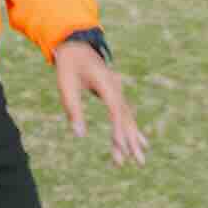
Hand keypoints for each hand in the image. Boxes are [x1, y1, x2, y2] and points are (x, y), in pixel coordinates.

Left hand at [54, 41, 147, 166]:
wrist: (76, 46)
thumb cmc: (69, 66)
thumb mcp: (66, 86)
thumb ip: (73, 110)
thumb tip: (80, 135)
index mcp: (105, 82)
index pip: (115, 109)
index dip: (119, 129)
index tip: (121, 147)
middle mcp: (116, 87)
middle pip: (126, 117)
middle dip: (130, 140)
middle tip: (137, 161)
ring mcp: (118, 90)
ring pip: (127, 117)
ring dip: (132, 139)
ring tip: (139, 160)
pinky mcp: (115, 94)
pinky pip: (125, 114)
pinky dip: (130, 129)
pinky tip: (140, 143)